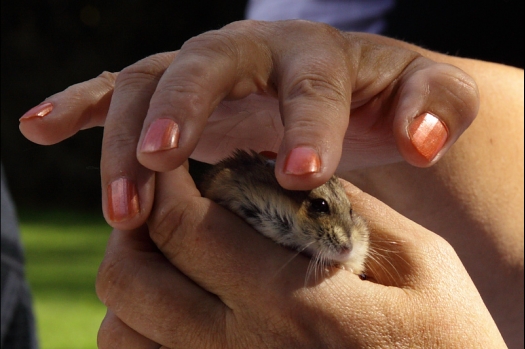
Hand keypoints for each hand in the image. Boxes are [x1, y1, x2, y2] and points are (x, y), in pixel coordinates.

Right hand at [19, 20, 478, 229]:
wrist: (345, 92)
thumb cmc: (385, 99)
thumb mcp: (427, 97)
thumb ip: (438, 107)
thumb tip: (420, 140)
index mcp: (314, 54)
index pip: (308, 82)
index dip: (305, 123)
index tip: (299, 173)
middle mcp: (249, 53)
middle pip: (204, 68)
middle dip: (182, 114)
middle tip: (162, 168)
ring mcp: (204, 71)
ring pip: (147, 84)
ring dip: (123, 139)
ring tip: (119, 206)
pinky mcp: (176, 95)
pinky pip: (117, 89)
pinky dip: (78, 106)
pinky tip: (39, 126)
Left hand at [95, 164, 504, 348]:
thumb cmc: (450, 342)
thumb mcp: (424, 265)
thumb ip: (353, 211)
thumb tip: (294, 175)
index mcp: (299, 304)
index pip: (185, 228)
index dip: (166, 184)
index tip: (179, 166)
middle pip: (130, 280)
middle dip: (134, 228)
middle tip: (166, 204)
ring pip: (121, 335)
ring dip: (134, 283)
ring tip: (171, 257)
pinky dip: (142, 331)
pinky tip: (181, 308)